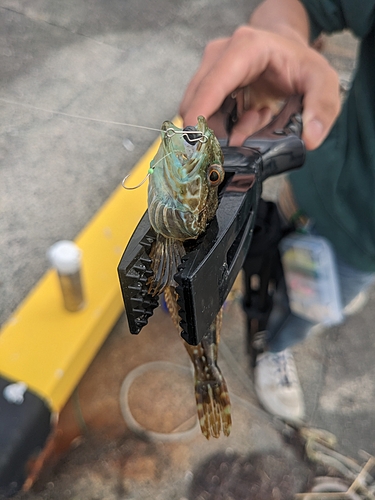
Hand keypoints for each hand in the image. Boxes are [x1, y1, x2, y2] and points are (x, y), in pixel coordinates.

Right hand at [179, 26, 340, 149]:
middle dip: (216, 132)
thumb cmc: (302, 65)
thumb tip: (310, 139)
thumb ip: (322, 107)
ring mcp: (209, 70)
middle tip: (246, 137)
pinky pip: (204, 116)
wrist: (288, 53)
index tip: (196, 143)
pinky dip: (223, 127)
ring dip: (223, 130)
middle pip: (196, 103)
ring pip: (198, 113)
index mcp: (245, 49)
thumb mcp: (322, 81)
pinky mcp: (206, 86)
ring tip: (255, 121)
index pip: (211, 87)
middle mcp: (220, 55)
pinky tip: (247, 120)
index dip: (199, 116)